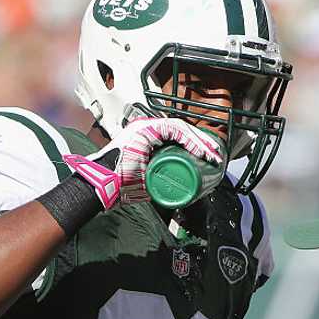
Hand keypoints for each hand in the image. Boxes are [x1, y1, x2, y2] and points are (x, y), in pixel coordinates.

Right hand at [64, 117, 222, 207]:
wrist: (103, 186)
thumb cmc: (118, 186)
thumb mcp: (145, 183)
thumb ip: (158, 183)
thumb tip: (176, 191)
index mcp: (146, 138)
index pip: (177, 136)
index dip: (195, 144)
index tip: (209, 157)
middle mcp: (146, 128)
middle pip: (181, 130)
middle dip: (202, 142)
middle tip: (216, 155)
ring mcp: (145, 128)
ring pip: (180, 128)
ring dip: (199, 141)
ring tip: (212, 154)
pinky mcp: (145, 131)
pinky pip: (174, 130)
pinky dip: (189, 140)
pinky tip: (200, 150)